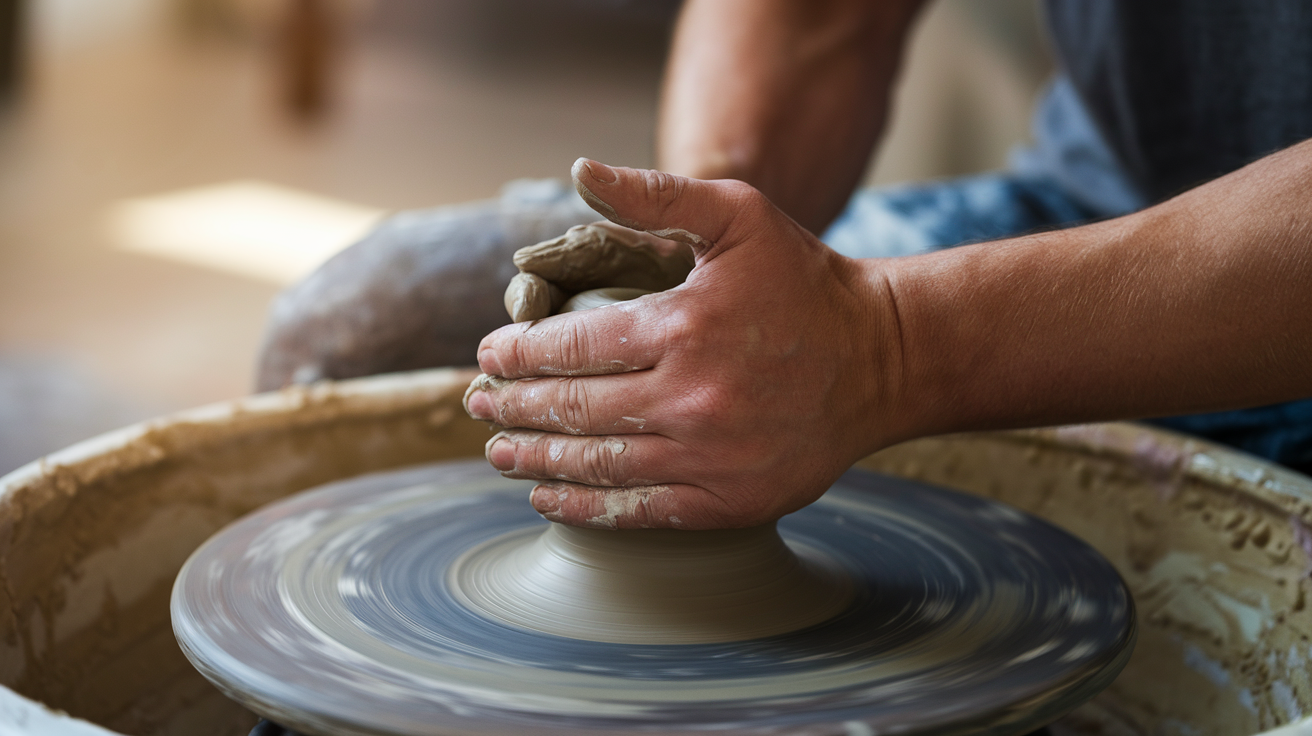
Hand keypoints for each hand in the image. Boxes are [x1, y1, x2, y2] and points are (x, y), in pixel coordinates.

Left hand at [464, 159, 905, 529]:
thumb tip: (581, 172)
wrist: (881, 359)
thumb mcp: (737, 216)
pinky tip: (548, 494)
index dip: (518, 354)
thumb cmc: (803, 282)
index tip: (489, 355)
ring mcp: (710, 456)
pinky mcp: (728, 499)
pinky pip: (638, 509)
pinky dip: (584, 505)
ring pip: (597, 464)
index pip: (572, 346)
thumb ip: (656, 196)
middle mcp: (691, 397)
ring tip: (498, 449)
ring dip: (535, 458)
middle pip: (574, 408)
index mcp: (683, 326)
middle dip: (513, 406)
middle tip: (477, 403)